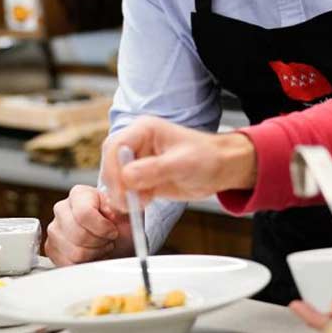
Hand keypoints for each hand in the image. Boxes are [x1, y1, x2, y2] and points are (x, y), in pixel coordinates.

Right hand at [43, 185, 133, 265]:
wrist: (112, 233)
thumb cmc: (117, 221)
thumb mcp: (123, 211)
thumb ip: (118, 208)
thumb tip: (112, 213)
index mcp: (79, 194)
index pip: (84, 214)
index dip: (103, 227)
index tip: (113, 231)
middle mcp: (62, 209)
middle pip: (79, 235)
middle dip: (100, 242)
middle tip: (108, 239)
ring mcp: (54, 229)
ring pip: (75, 253)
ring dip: (94, 254)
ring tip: (100, 245)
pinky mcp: (51, 248)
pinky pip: (68, 264)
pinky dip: (84, 264)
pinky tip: (91, 254)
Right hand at [100, 116, 256, 211]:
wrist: (221, 168)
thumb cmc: (207, 157)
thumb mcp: (182, 163)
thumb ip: (154, 169)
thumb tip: (127, 177)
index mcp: (144, 130)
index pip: (115, 145)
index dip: (113, 168)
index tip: (122, 188)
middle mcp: (137, 144)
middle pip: (110, 163)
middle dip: (116, 184)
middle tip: (127, 202)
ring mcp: (138, 161)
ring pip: (115, 179)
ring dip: (123, 194)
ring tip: (142, 202)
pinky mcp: (142, 178)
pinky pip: (126, 191)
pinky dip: (131, 200)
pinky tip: (147, 201)